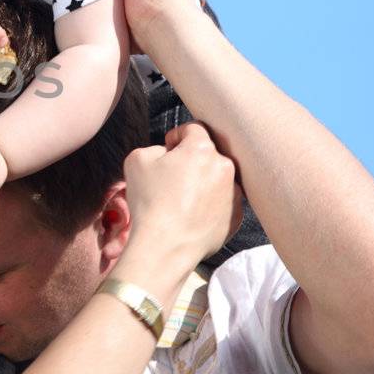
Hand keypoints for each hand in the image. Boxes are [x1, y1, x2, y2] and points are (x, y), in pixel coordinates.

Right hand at [119, 123, 241, 282]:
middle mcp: (224, 167)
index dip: (177, 136)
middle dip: (192, 160)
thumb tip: (167, 154)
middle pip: (209, 153)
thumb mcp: (136, 160)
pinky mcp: (237, 216)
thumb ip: (155, 147)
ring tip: (183, 200)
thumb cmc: (150, 202)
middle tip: (173, 177)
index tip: (168, 150)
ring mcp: (235, 193)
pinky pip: (223, 201)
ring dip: (203, 181)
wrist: (165, 246)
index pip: (194, 128)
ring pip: (218, 177)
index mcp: (202, 149)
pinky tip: (192, 215)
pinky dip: (210, 203)